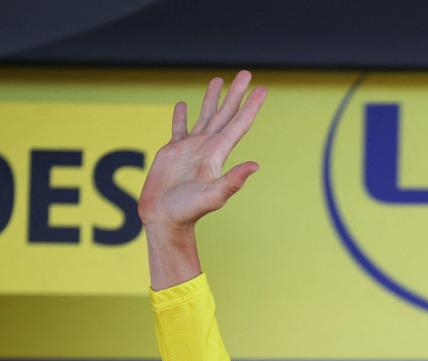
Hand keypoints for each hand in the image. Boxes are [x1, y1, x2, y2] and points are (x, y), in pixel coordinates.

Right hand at [139, 71, 267, 234]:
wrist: (165, 219)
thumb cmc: (188, 211)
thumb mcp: (213, 195)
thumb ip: (233, 181)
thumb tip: (255, 166)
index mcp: (218, 153)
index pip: (239, 124)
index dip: (251, 106)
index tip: (262, 89)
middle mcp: (207, 147)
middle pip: (225, 114)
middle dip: (235, 94)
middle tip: (246, 73)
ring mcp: (190, 148)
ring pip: (204, 116)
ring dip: (212, 99)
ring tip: (218, 80)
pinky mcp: (172, 152)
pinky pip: (179, 128)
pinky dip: (181, 115)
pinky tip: (182, 104)